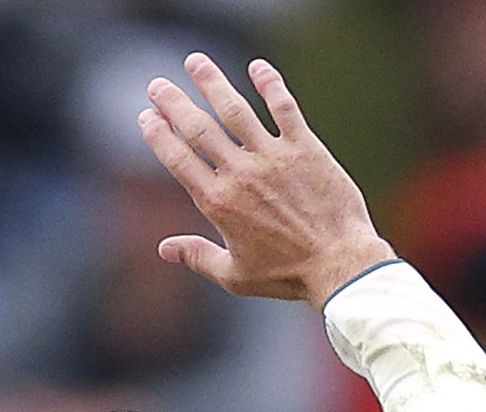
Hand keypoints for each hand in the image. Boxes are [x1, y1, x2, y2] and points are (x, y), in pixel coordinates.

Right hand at [140, 56, 388, 306]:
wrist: (338, 263)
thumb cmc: (287, 275)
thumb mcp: (234, 275)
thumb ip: (197, 256)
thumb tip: (164, 249)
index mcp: (218, 203)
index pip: (179, 159)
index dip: (158, 135)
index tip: (147, 117)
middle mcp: (241, 174)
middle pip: (199, 128)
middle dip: (174, 103)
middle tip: (157, 84)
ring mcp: (273, 157)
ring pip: (235, 110)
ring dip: (212, 83)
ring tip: (196, 62)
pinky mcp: (305, 148)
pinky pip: (283, 108)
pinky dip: (270, 85)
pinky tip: (258, 68)